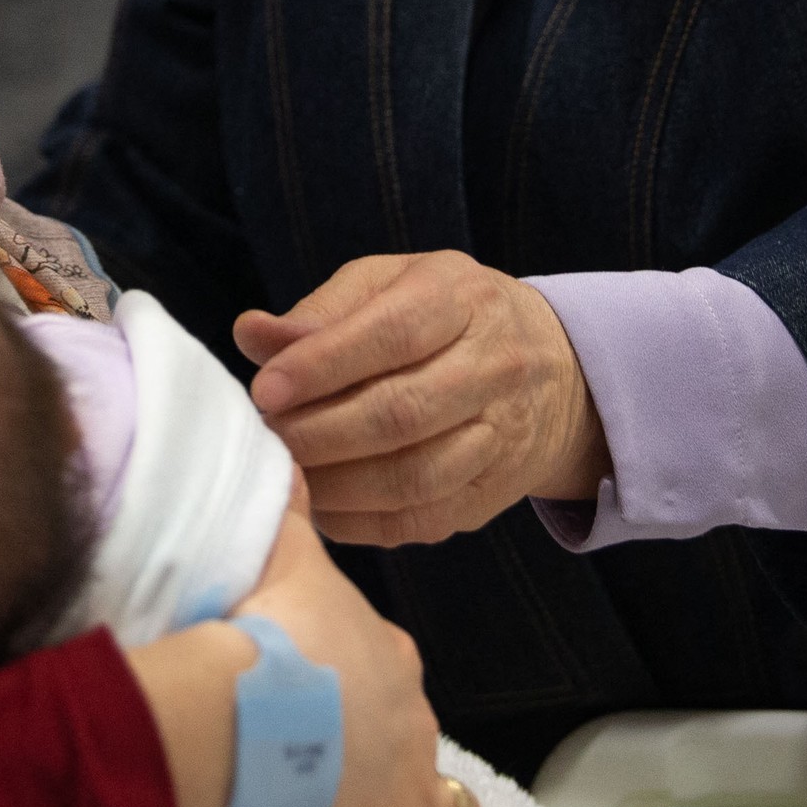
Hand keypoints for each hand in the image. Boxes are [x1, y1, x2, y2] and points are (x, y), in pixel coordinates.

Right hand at [232, 481, 535, 806]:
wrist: (243, 705)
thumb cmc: (256, 631)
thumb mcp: (278, 551)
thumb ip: (289, 502)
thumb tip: (290, 441)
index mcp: (387, 656)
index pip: (381, 671)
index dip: (345, 684)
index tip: (307, 689)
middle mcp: (412, 720)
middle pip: (398, 740)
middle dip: (364, 752)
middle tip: (304, 760)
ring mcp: (409, 796)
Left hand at [236, 252, 608, 546]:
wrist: (554, 369)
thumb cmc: (447, 316)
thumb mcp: (392, 285)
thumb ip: (322, 312)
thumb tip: (252, 334)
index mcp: (462, 299)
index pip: (392, 335)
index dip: (322, 365)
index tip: (265, 389)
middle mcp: (494, 367)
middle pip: (401, 413)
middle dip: (319, 432)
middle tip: (268, 436)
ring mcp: (500, 437)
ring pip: (412, 476)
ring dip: (335, 483)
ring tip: (288, 472)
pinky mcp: (492, 494)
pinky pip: (420, 519)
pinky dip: (358, 521)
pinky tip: (320, 504)